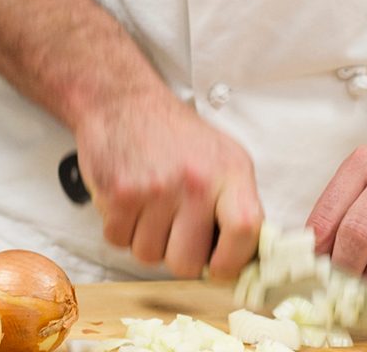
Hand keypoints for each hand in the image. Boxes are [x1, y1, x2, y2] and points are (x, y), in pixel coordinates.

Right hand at [75, 91, 262, 278]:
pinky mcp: (120, 193)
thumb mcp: (223, 157)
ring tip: (150, 204)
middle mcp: (196, 180)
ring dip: (146, 239)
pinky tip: (129, 199)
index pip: (246, 231)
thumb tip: (247, 259)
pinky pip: (118, 241)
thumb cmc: (174, 133)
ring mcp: (157, 188)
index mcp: (230, 170)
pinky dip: (120, 227)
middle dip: (178, 254)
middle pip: (188, 262)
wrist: (124, 101)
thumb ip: (237, 204)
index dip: (232, 261)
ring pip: (149, 256)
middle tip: (174, 226)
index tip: (220, 266)